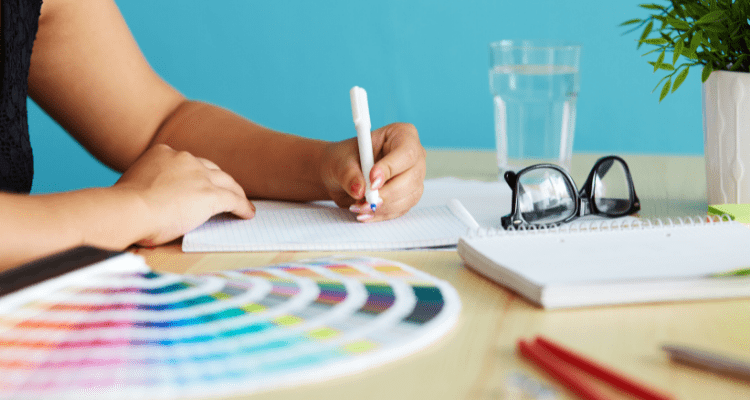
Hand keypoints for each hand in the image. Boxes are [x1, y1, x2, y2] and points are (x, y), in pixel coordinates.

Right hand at [115, 144, 254, 245]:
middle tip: (226, 190)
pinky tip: (247, 213)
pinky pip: (233, 200)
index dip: (196, 174)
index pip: (187, 163)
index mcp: (163, 153)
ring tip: (241, 202)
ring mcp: (200, 176)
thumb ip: (147, 185)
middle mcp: (184, 159)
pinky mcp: (211, 195)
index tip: (199, 182)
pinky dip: (242, 206)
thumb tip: (148, 199)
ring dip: (235, 193)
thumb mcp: (133, 185)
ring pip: (226, 182)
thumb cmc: (122, 206)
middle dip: (219, 180)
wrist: (129, 209)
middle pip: (211, 169)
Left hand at [321, 123, 425, 221]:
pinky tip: (366, 213)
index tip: (372, 181)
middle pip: (412, 178)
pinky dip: (382, 214)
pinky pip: (401, 209)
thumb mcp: (342, 161)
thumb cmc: (345, 158)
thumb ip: (350, 174)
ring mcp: (414, 177)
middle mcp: (413, 156)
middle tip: (365, 201)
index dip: (391, 168)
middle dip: (387, 193)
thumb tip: (359, 189)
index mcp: (402, 135)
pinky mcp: (408, 196)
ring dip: (384, 207)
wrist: (341, 174)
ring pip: (409, 197)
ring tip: (359, 207)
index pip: (406, 153)